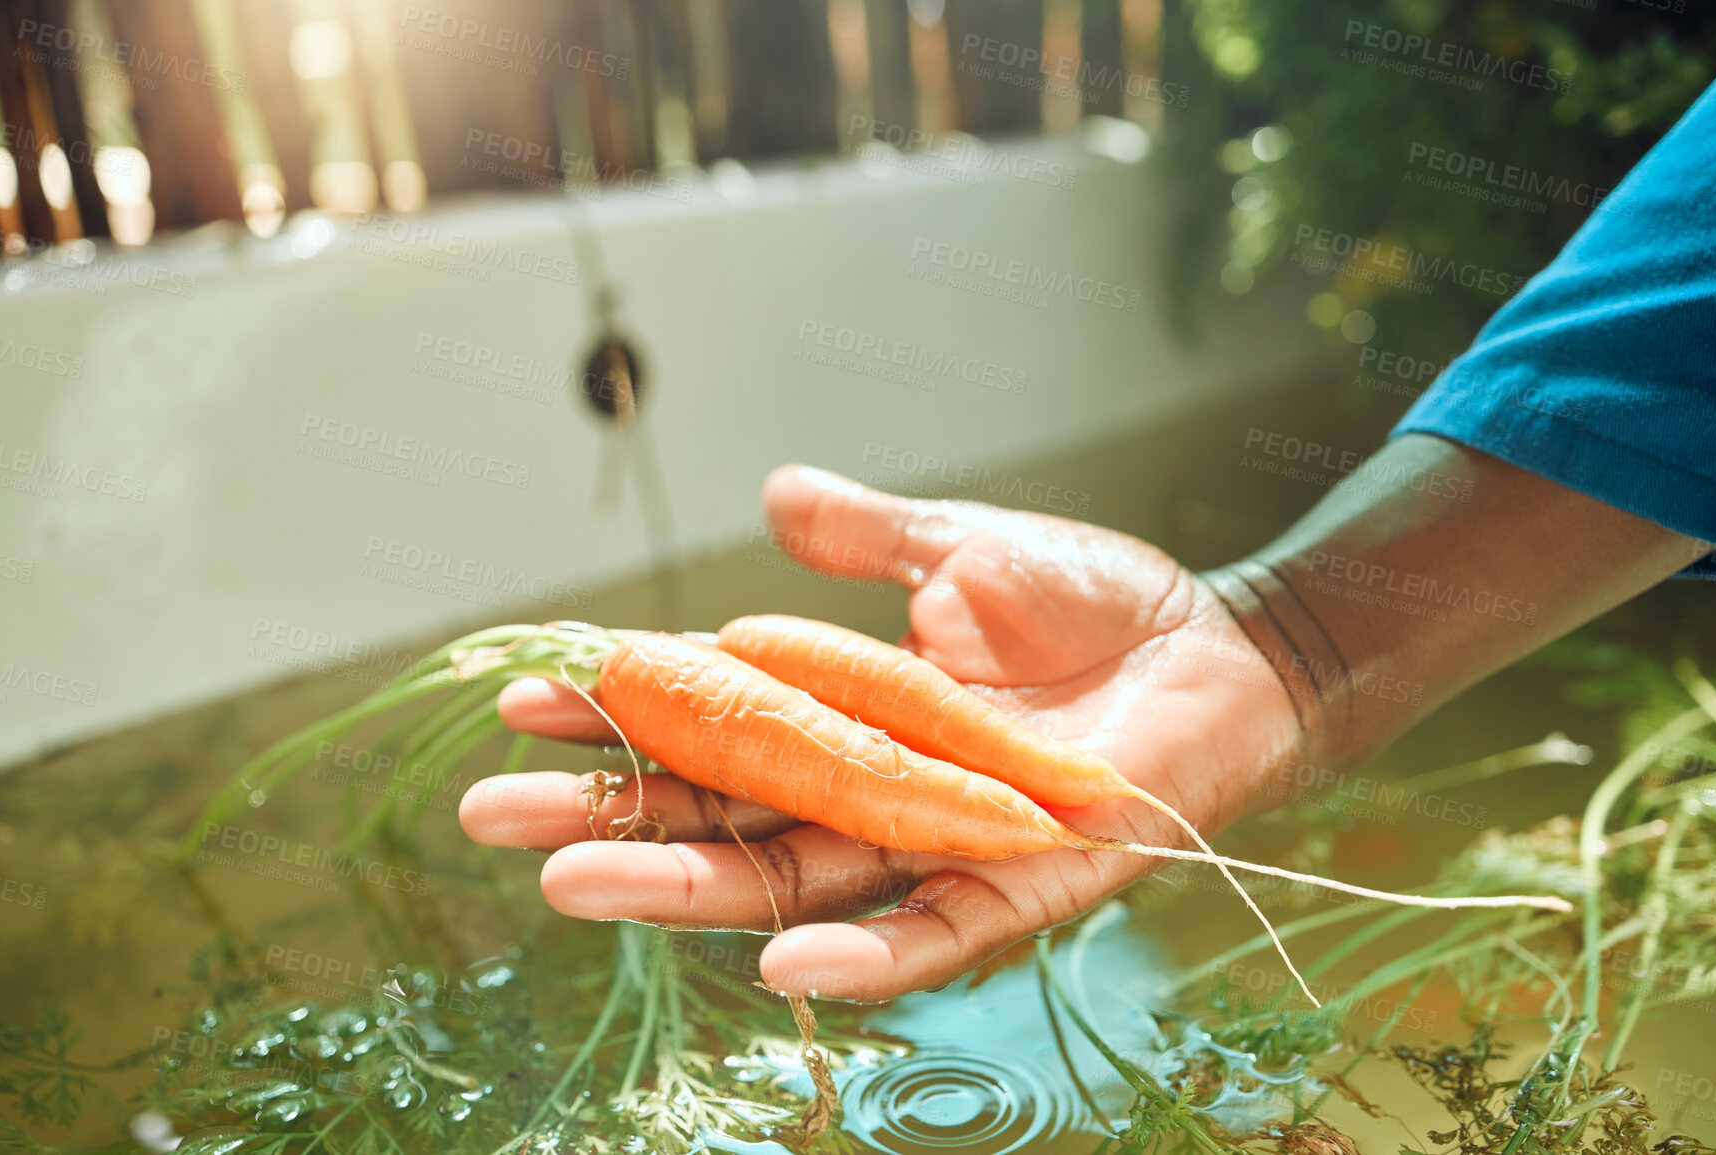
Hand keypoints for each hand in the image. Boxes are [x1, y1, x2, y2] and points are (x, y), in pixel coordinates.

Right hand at [459, 465, 1301, 1000]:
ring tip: (573, 889)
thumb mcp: (967, 550)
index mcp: (850, 713)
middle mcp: (875, 790)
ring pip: (797, 882)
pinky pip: (937, 934)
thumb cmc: (1100, 605)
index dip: (624, 716)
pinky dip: (865, 955)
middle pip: (724, 817)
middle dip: (610, 818)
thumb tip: (771, 494)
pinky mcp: (1024, 884)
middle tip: (488, 818)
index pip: (712, 722)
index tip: (525, 699)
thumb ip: (872, 538)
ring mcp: (941, 845)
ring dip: (689, 891)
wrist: (1226, 645)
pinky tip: (777, 961)